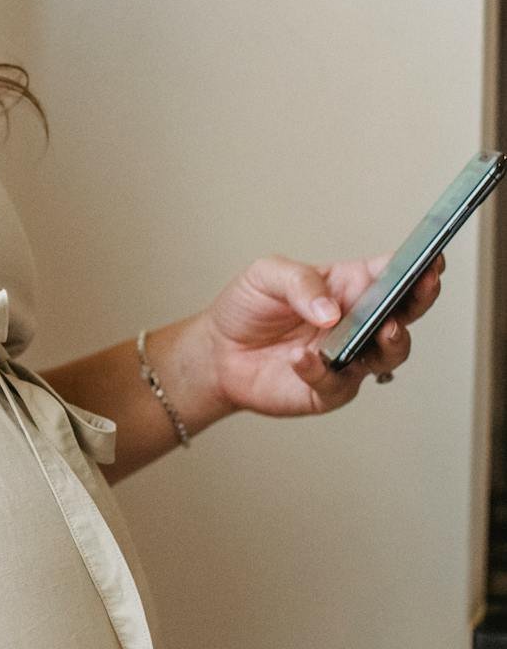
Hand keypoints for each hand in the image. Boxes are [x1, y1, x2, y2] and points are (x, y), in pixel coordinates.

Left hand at [199, 252, 444, 418]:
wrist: (218, 352)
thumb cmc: (249, 307)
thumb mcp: (266, 276)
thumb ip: (300, 282)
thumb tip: (332, 309)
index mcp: (349, 286)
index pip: (391, 274)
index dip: (416, 266)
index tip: (431, 258)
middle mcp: (357, 322)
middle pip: (405, 313)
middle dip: (421, 299)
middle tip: (423, 286)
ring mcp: (349, 357)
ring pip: (389, 354)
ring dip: (393, 341)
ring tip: (386, 328)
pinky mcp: (329, 390)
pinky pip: (336, 382)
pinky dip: (321, 370)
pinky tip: (303, 358)